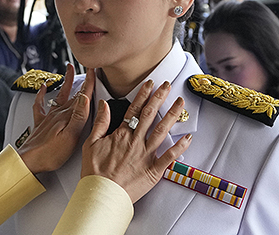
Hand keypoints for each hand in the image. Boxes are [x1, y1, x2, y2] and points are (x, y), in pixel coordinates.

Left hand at [18, 65, 94, 173]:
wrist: (29, 161)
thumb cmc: (50, 153)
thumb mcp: (70, 137)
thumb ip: (79, 117)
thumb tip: (85, 98)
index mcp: (67, 116)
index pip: (82, 97)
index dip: (89, 83)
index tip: (94, 70)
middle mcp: (58, 114)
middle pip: (73, 94)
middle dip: (82, 81)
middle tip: (88, 68)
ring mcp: (49, 118)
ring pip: (59, 95)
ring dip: (65, 82)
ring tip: (69, 70)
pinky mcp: (41, 124)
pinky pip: (40, 104)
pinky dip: (42, 94)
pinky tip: (43, 87)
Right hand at [81, 78, 191, 201]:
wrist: (101, 195)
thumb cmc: (94, 172)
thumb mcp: (90, 143)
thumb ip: (100, 123)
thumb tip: (104, 105)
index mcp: (120, 134)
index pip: (134, 109)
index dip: (142, 95)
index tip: (150, 84)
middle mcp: (135, 142)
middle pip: (149, 115)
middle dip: (159, 98)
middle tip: (167, 85)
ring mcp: (145, 155)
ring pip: (161, 131)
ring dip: (172, 115)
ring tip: (180, 103)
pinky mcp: (153, 171)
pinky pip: (169, 157)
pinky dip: (179, 147)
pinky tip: (188, 137)